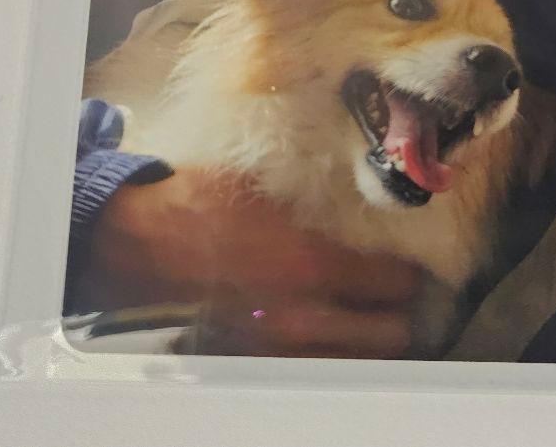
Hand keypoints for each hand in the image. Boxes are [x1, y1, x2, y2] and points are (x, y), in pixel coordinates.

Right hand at [75, 168, 421, 358]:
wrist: (142, 245)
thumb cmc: (205, 201)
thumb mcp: (270, 187)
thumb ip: (323, 199)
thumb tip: (367, 195)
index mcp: (313, 264)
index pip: (395, 283)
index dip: (412, 272)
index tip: (413, 261)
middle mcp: (307, 315)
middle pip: (390, 334)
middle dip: (401, 312)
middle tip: (400, 292)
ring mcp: (284, 346)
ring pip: (358, 360)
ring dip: (372, 339)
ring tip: (374, 316)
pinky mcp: (260, 359)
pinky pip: (319, 367)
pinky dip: (335, 353)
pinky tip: (334, 333)